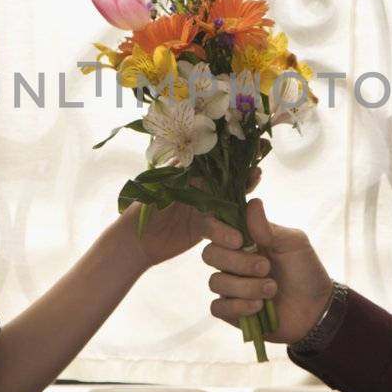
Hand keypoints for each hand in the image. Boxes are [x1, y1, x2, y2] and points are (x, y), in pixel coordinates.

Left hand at [113, 166, 261, 271]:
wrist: (135, 239)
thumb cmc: (142, 208)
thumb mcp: (158, 186)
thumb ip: (175, 173)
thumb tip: (188, 155)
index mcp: (188, 174)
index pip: (214, 163)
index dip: (230, 158)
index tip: (245, 152)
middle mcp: (199, 189)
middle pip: (226, 180)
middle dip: (243, 176)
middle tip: (257, 172)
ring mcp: (203, 209)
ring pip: (227, 203)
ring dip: (241, 200)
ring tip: (254, 199)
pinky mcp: (203, 228)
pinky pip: (220, 227)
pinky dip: (230, 230)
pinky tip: (241, 232)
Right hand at [201, 197, 333, 344]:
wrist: (316, 308)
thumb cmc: (304, 270)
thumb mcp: (293, 244)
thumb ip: (268, 228)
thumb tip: (253, 202)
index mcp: (243, 239)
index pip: (213, 227)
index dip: (217, 231)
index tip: (238, 240)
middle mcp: (231, 261)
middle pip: (210, 254)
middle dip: (238, 262)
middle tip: (265, 267)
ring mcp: (229, 286)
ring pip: (215, 282)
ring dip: (245, 287)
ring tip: (272, 289)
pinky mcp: (231, 311)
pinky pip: (217, 307)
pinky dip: (238, 306)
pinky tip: (258, 306)